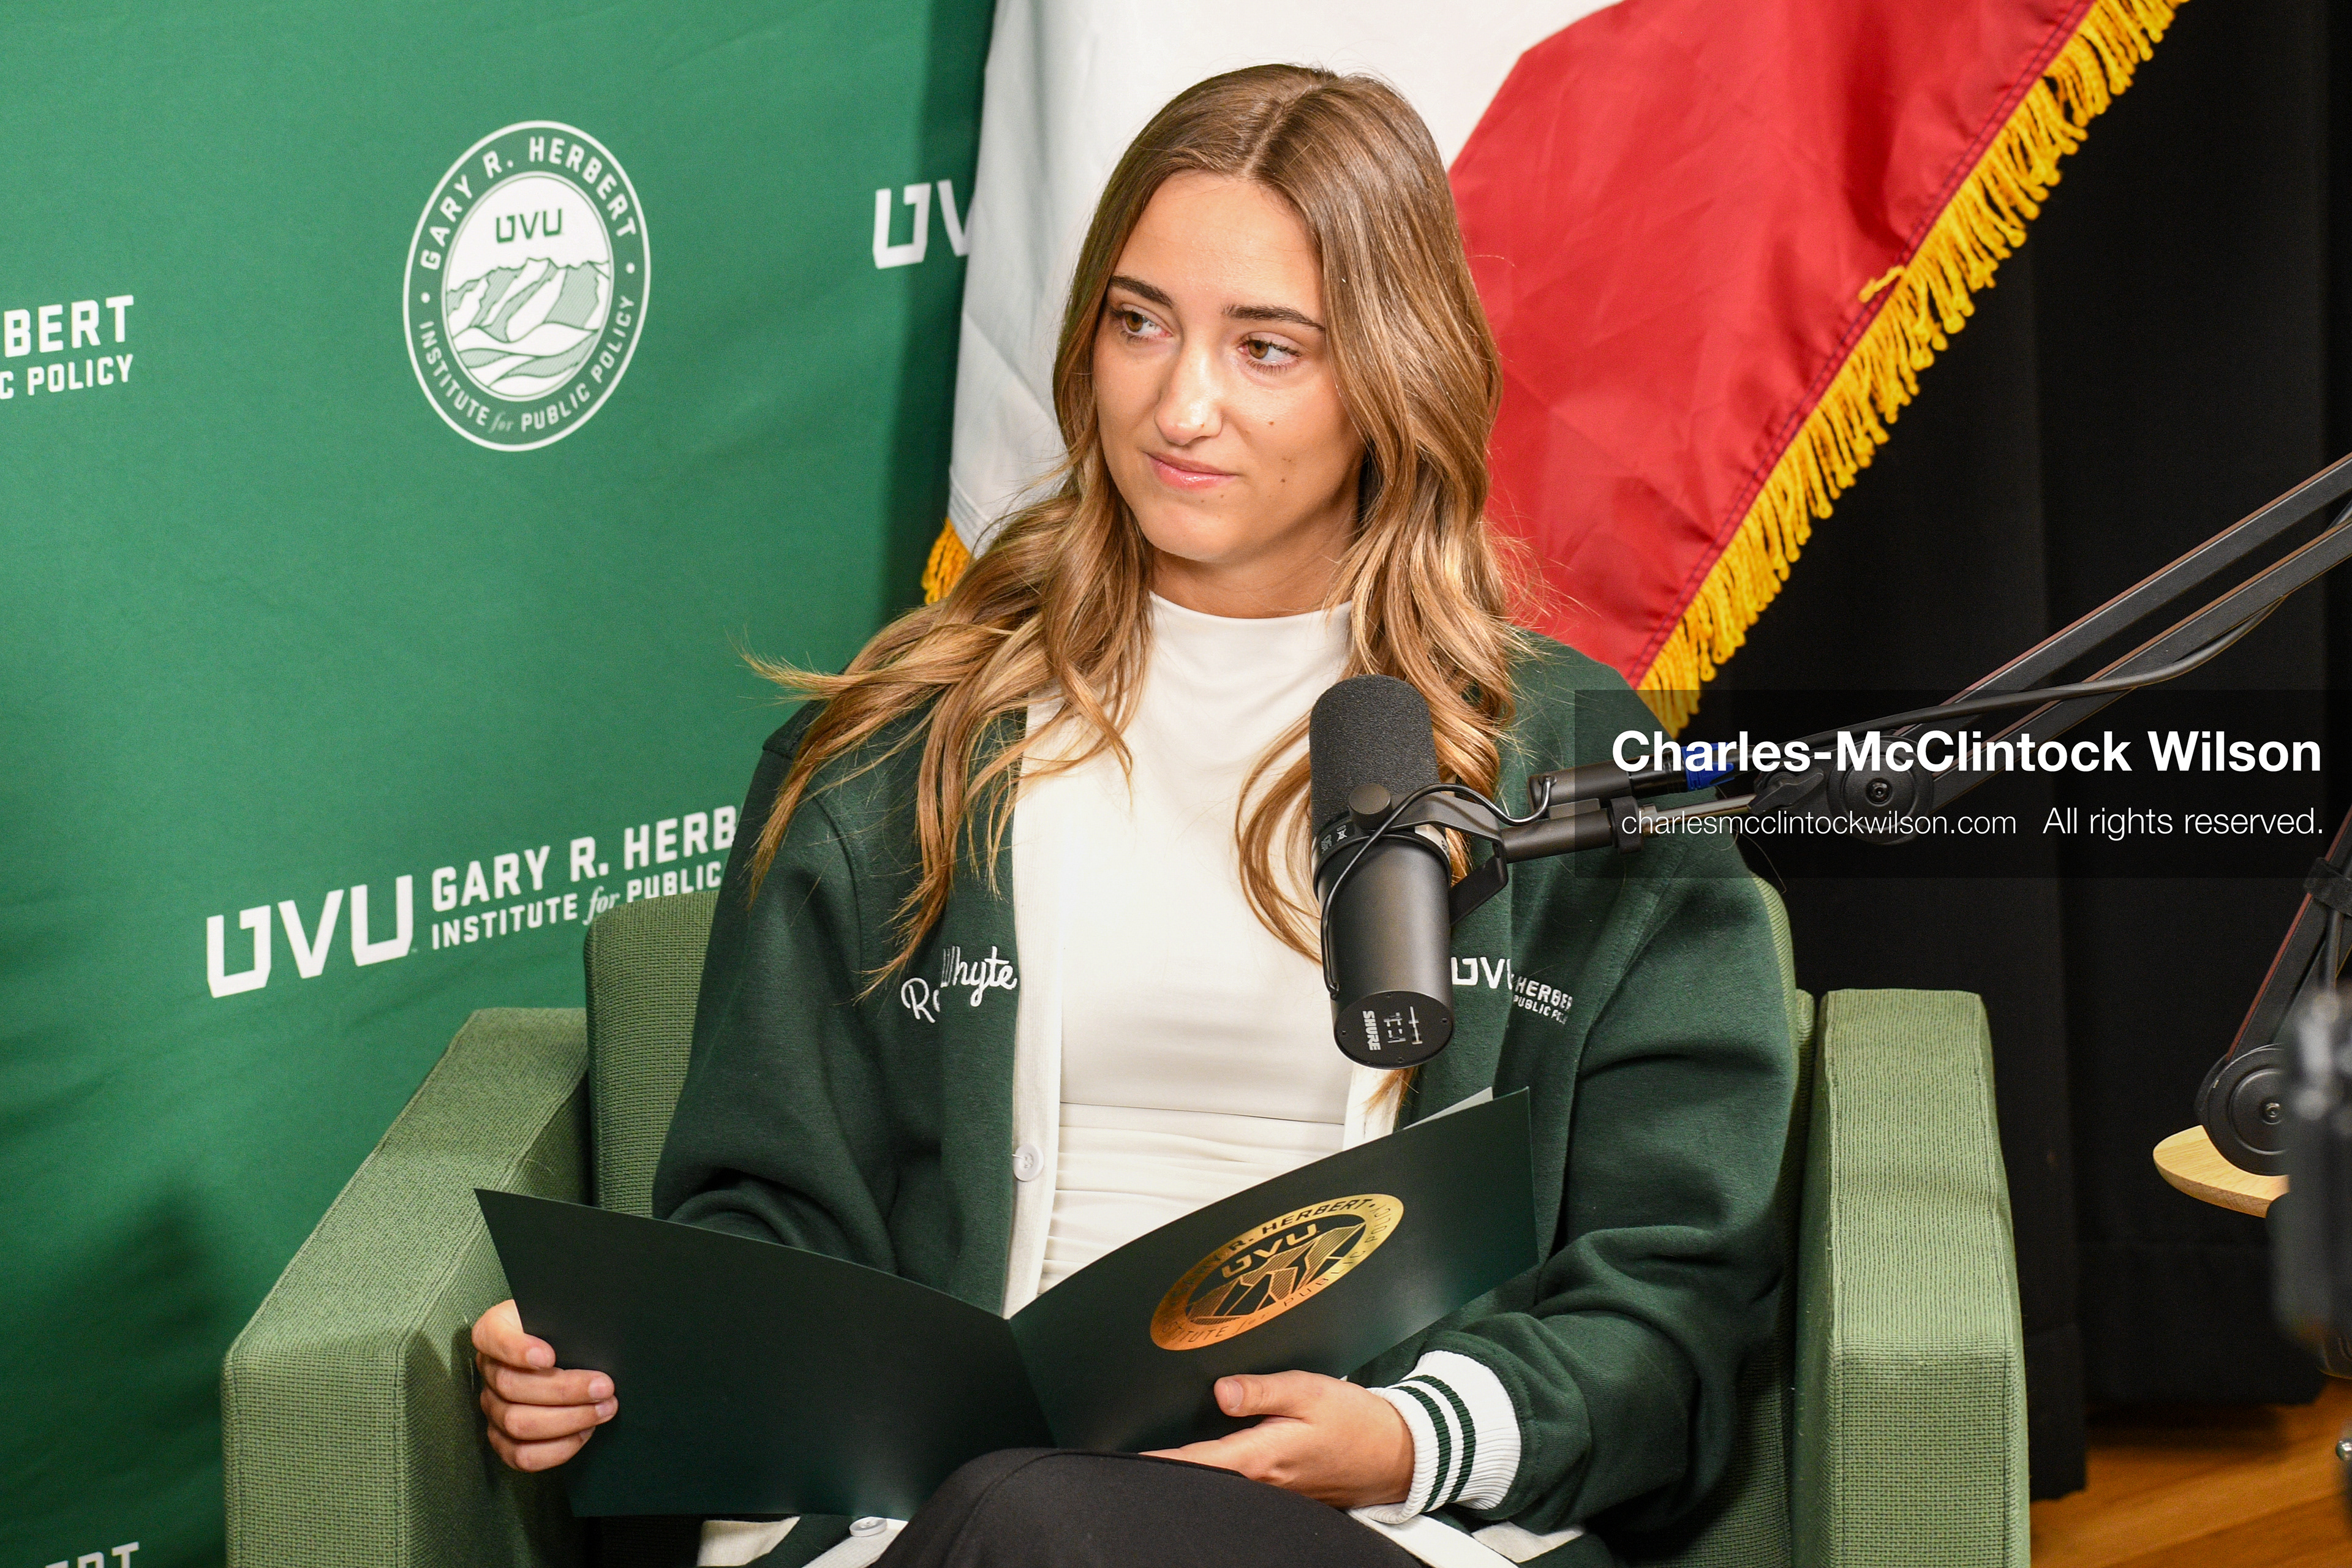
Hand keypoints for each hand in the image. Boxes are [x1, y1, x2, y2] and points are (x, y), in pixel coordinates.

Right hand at [470, 1298, 616, 1470]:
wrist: (570, 1350)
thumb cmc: (568, 1328)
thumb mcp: (566, 1311)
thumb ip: (569, 1318)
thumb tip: (594, 1334)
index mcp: (495, 1330)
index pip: (492, 1336)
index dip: (516, 1349)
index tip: (549, 1356)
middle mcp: (489, 1368)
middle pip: (512, 1386)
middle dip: (565, 1390)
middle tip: (604, 1387)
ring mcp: (492, 1405)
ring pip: (518, 1423)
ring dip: (568, 1420)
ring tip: (604, 1409)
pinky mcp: (503, 1437)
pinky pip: (521, 1455)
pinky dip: (557, 1448)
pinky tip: (585, 1431)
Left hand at [1144, 1370, 1412, 1507]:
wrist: (1397, 1453)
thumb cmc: (1355, 1421)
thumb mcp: (1310, 1391)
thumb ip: (1263, 1390)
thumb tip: (1221, 1392)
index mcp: (1261, 1457)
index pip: (1195, 1464)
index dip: (1157, 1462)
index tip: (1124, 1458)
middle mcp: (1261, 1481)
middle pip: (1200, 1478)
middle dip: (1167, 1465)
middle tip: (1129, 1451)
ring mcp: (1271, 1491)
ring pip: (1218, 1482)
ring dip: (1191, 1467)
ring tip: (1157, 1451)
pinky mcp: (1282, 1491)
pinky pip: (1239, 1482)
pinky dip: (1217, 1470)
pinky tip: (1206, 1456)